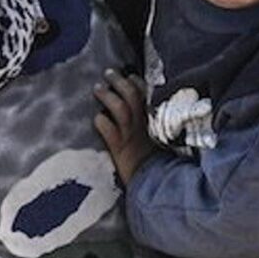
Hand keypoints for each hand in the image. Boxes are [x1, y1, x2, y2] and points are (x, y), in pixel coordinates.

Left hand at [93, 69, 152, 184]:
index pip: (148, 95)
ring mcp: (132, 135)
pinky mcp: (120, 149)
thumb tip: (143, 112)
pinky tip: (96, 118)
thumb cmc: (159, 163)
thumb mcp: (162, 140)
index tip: (130, 75)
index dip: (137, 82)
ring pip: (120, 109)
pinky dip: (102, 122)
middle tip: (108, 73)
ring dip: (108, 96)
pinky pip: (109, 131)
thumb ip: (155, 125)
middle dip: (120, 82)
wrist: (159, 185)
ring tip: (98, 88)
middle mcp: (144, 124)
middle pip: (133, 95)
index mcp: (155, 121)